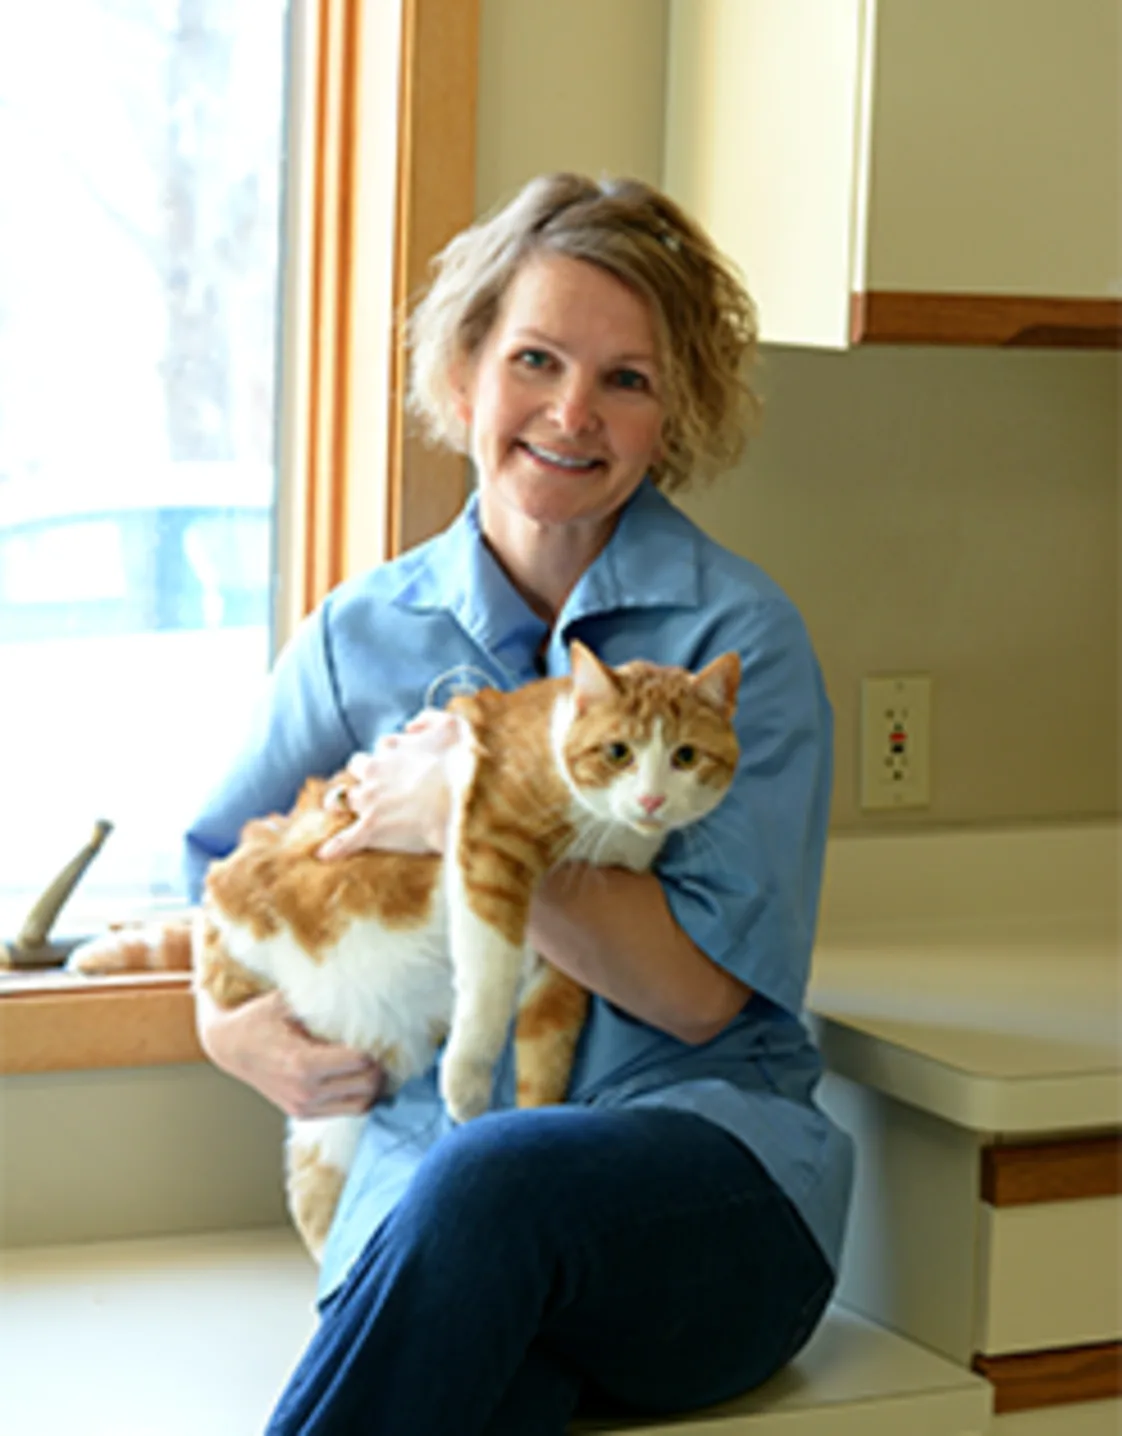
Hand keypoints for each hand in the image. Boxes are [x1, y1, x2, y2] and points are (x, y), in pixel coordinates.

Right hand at [196, 989, 382, 1118]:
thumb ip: (319, 997)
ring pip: (362, 1104)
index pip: (360, 1061)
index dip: (375, 1044)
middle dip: (379, 1065)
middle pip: (367, 1085)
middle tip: (381, 1045)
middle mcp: (306, 1091)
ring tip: (373, 1062)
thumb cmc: (258, 1020)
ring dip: (373, 1085)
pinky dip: (359, 1096)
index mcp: (303, 1063)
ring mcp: (304, 1106)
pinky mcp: (303, 1113)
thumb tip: (356, 987)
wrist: (230, 1047)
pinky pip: (346, 1111)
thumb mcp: (285, 1001)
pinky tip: (358, 1076)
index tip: (378, 1029)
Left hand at [317, 708, 465, 860]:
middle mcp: (374, 769)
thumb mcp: (452, 725)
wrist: (463, 798)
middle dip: (366, 775)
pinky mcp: (372, 827)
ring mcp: (370, 800)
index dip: (392, 756)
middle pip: (358, 768)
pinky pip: (347, 839)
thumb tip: (410, 727)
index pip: (383, 747)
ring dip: (352, 805)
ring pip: (347, 799)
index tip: (405, 764)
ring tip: (356, 814)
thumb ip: (429, 719)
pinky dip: (336, 847)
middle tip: (382, 787)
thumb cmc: (461, 762)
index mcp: (391, 747)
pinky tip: (325, 855)